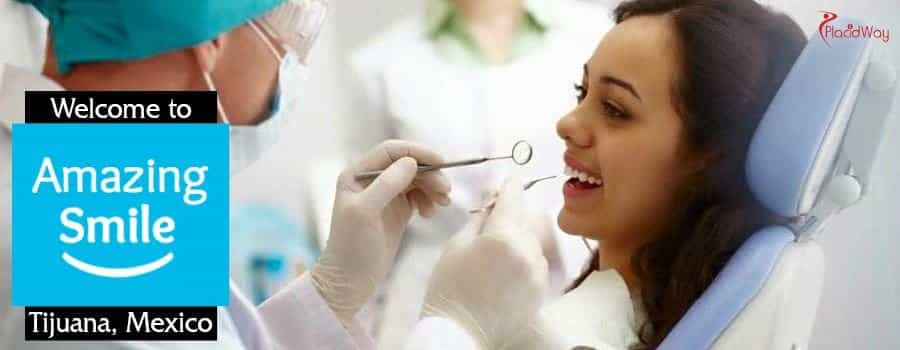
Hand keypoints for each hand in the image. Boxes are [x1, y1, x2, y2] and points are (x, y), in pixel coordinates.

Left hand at [311, 140, 451, 325]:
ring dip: (432, 187)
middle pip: (408, 164)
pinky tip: (430, 213)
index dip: (417, 152)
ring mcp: (385, 195)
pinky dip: (429, 200)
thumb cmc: (351, 246)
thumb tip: (410, 162)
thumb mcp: (365, 212)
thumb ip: (386, 184)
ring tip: (442, 203)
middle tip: (446, 191)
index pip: (391, 151)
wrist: (350, 280)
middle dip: (430, 174)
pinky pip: (419, 195)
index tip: (441, 162)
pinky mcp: (397, 210)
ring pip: (416, 179)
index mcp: (357, 174)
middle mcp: (371, 180)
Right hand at [422, 177, 548, 348]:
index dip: (510, 186)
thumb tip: (493, 200)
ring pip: (532, 243)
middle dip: (511, 218)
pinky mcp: (541, 290)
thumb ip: (479, 219)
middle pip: (525, 220)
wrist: (457, 332)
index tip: (511, 179)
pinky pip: (536, 264)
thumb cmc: (448, 287)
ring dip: (519, 241)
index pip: (513, 199)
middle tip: (492, 226)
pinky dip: (524, 261)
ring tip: (495, 257)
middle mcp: (527, 252)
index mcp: (503, 237)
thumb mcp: (456, 245)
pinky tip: (504, 273)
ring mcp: (537, 273)